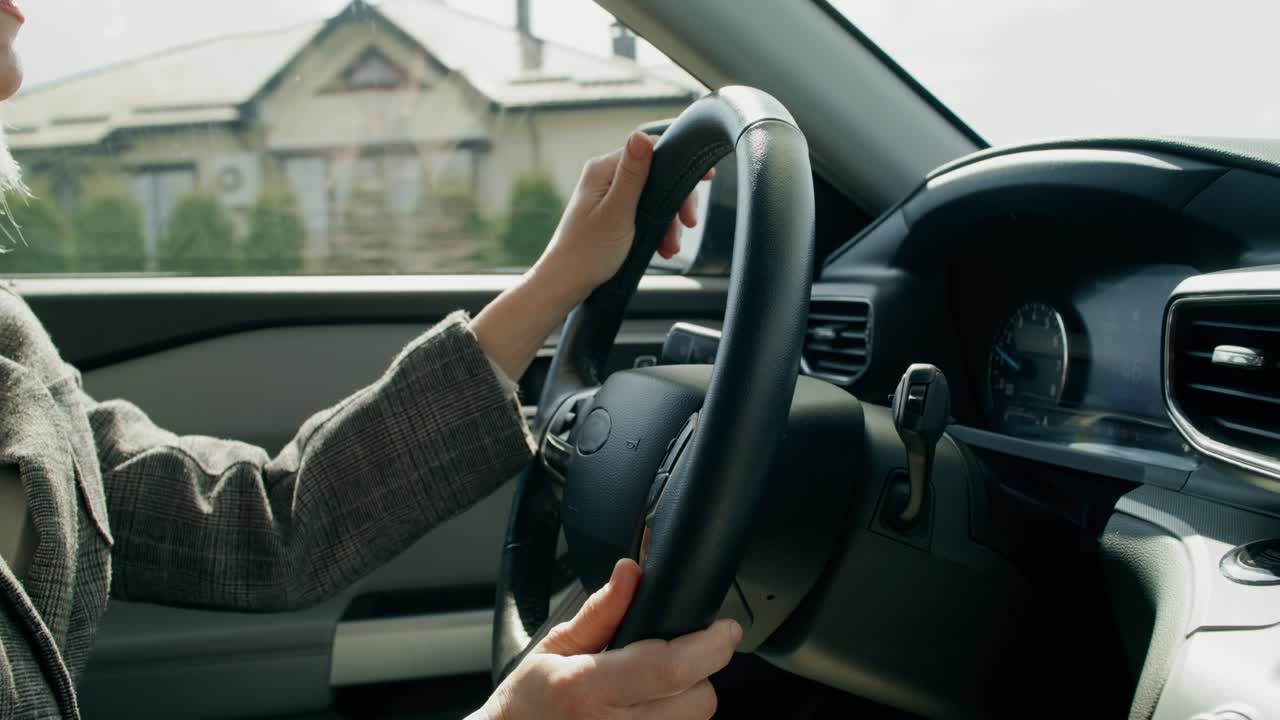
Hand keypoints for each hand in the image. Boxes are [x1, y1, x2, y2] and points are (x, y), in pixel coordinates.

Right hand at [475, 559, 740, 719]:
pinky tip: (645, 710)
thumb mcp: (555, 647)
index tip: (726, 630)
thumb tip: (631, 574)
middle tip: (678, 658)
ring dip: (685, 702)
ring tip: (651, 690)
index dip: (710, 646)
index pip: (670, 668)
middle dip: (700, 674)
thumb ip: (600, 612)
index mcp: (588, 688)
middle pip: (698, 702)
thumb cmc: (527, 703)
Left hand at [530, 131, 712, 304]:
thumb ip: (633, 174)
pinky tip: (662, 248)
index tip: (705, 178)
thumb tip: (641, 136)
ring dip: (668, 221)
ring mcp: (608, 196)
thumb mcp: (617, 211)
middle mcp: (605, 177)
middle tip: (688, 224)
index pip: (650, 150)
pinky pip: (644, 213)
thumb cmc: (587, 251)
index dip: (679, 162)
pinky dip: (657, 229)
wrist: (565, 283)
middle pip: (656, 176)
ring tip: (670, 247)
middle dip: (676, 202)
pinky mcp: (611, 214)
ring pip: (653, 197)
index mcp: (603, 170)